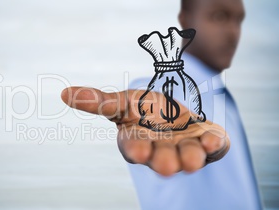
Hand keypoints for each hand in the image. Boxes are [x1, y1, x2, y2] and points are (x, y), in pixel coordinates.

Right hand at [61, 87, 229, 175]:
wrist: (174, 111)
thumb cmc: (143, 110)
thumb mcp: (122, 102)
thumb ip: (98, 101)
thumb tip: (64, 94)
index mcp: (137, 142)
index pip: (134, 150)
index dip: (136, 150)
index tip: (140, 150)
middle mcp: (160, 151)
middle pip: (162, 159)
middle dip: (165, 162)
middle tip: (167, 165)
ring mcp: (185, 149)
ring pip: (188, 158)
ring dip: (191, 158)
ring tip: (194, 158)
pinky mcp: (206, 143)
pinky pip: (212, 148)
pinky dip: (215, 145)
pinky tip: (214, 139)